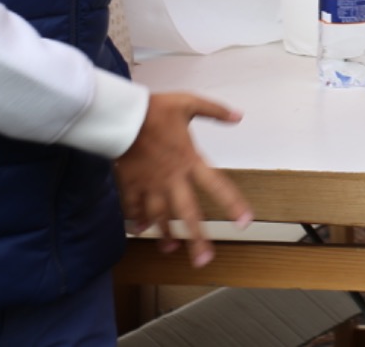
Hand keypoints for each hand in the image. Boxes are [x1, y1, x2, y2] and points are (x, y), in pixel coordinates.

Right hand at [115, 92, 251, 267]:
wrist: (120, 116)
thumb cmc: (155, 109)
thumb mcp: (190, 104)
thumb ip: (215, 111)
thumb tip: (238, 116)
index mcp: (189, 160)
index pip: (217, 185)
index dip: (232, 204)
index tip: (244, 222)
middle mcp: (171, 178)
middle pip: (187, 213)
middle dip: (196, 238)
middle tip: (203, 259)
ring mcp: (149, 184)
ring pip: (159, 216)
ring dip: (165, 234)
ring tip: (171, 249)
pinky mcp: (130, 183)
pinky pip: (133, 206)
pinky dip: (137, 219)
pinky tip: (141, 230)